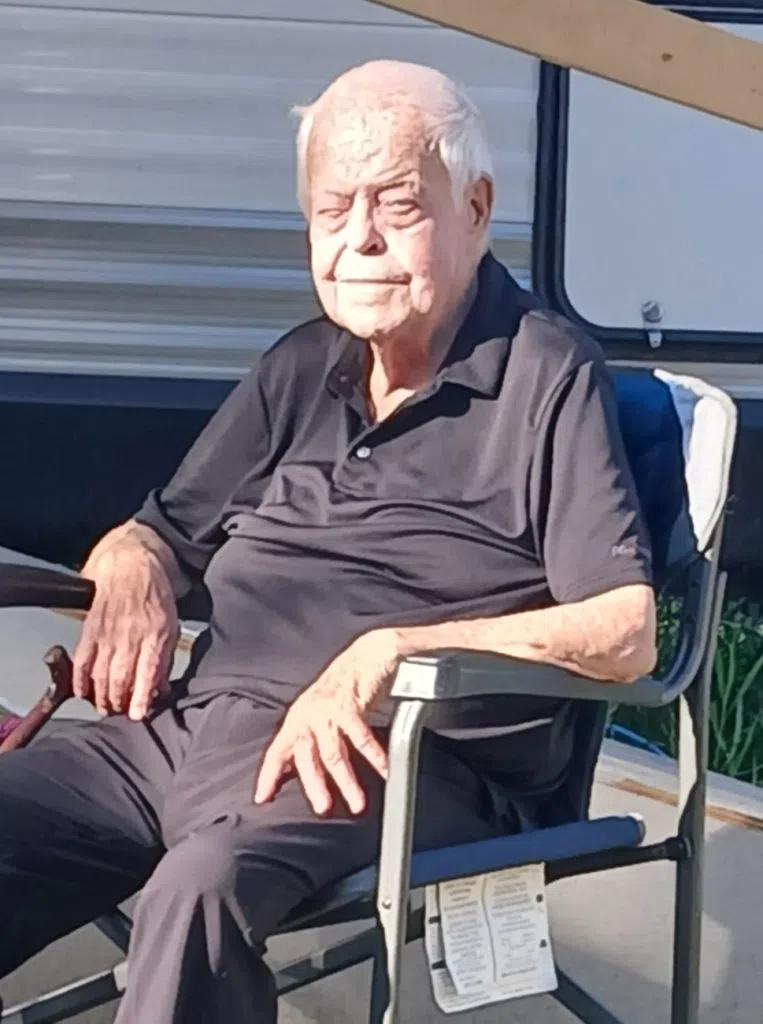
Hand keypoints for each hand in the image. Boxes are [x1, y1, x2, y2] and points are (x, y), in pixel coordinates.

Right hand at [73, 540, 178, 719]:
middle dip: (118, 701)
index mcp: (156, 632)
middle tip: (120, 713)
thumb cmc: (155, 598)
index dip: (141, 696)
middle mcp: (131, 634)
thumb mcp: (172, 626)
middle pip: (120, 677)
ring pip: (100, 672)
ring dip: (101, 696)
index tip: (137, 715)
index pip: (148, 671)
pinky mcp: (90, 628)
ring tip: (105, 707)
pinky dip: (80, 678)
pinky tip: (83, 691)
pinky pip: (82, 659)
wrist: (131, 566)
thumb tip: (160, 691)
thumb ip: (165, 660)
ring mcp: (108, 631)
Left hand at [253, 629, 400, 815]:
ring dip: (346, 780)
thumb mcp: (318, 715)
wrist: (367, 654)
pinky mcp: (350, 704)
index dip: (269, 775)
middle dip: (314, 784)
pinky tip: (385, 771)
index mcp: (297, 718)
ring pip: (334, 752)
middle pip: (306, 755)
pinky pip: (362, 737)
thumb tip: (289, 772)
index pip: (277, 751)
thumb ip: (307, 741)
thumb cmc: (343, 688)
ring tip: (358, 803)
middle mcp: (308, 714)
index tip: (263, 799)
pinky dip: (375, 757)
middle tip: (323, 808)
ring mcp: (328, 709)